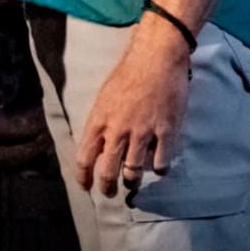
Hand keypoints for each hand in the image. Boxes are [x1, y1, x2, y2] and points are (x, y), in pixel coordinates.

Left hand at [75, 17, 192, 197]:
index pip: (85, 157)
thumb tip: (100, 145)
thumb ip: (102, 122)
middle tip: (110, 192)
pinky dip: (159, 169)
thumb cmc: (128, 74)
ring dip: (132, 181)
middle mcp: (118, 130)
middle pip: (108, 171)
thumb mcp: (105, 97)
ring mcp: (142, 132)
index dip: (84, 176)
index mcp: (99, 120)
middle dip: (107, 187)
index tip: (86, 186)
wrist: (155, 58)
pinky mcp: (165, 131)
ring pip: (134, 172)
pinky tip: (159, 167)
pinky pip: (161, 163)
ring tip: (133, 181)